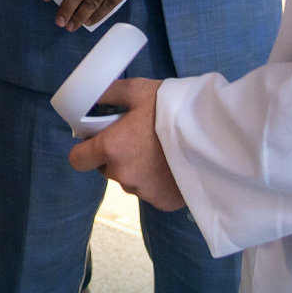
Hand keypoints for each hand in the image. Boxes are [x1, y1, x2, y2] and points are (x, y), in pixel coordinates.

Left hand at [67, 78, 185, 210]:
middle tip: (139, 138)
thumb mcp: (138, 90)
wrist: (213, 133)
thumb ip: (109, 94)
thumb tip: (89, 97)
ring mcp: (143, 192)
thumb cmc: (172, 108)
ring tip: (161, 150)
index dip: (85, 149)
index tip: (98, 139)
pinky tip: (173, 165)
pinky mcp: (162, 202)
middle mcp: (122, 174)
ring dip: (137, 169)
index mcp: (111, 148)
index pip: (78, 159)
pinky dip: (158, 182)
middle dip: (116, 156)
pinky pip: (151, 192)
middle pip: (106, 168)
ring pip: (130, 181)